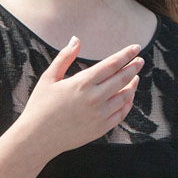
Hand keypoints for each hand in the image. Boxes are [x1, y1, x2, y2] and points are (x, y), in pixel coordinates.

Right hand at [18, 37, 143, 153]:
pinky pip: (121, 113)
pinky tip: (128, 96)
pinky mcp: (101, 128)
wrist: (37, 138)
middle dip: (134, 67)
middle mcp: (94, 98)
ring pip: (125, 96)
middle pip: (122, 78)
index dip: (126, 55)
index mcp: (82, 83)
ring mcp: (100, 115)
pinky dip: (128, 103)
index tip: (136, 47)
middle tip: (140, 60)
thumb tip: (76, 39)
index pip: (112, 64)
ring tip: (135, 77)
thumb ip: (64, 57)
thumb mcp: (49, 78)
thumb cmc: (40, 105)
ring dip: (132, 84)